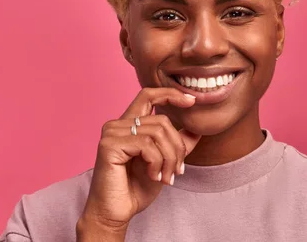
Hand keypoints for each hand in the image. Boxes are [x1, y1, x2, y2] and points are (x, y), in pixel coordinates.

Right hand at [77, 88, 201, 235]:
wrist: (115, 213)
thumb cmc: (136, 188)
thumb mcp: (164, 162)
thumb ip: (177, 144)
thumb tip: (198, 128)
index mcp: (129, 124)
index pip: (148, 94)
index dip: (171, 94)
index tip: (192, 101)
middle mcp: (117, 124)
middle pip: (162, 120)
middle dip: (177, 147)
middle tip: (179, 171)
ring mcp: (111, 133)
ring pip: (157, 132)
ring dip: (169, 158)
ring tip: (167, 177)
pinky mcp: (109, 145)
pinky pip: (146, 145)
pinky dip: (157, 163)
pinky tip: (154, 176)